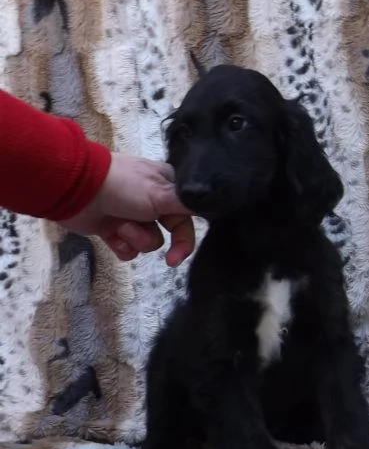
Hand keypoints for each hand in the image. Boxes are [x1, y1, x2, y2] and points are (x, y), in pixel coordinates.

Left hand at [59, 153, 194, 265]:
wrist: (78, 188)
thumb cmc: (124, 186)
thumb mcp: (161, 193)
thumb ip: (187, 204)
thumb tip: (210, 206)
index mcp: (166, 189)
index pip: (186, 218)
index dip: (185, 239)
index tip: (179, 256)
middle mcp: (152, 202)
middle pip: (169, 234)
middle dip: (158, 240)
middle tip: (169, 261)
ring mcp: (132, 217)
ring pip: (146, 243)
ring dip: (136, 238)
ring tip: (121, 226)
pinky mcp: (113, 230)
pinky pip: (126, 249)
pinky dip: (120, 245)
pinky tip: (111, 234)